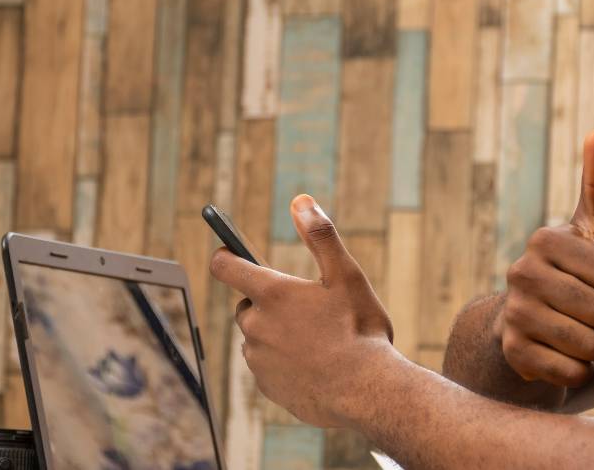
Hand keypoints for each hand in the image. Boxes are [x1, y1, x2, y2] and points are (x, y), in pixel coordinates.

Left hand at [210, 195, 395, 426]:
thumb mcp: (346, 275)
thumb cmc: (359, 329)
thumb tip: (300, 202)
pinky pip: (267, 366)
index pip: (226, 266)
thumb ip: (320, 236)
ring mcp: (258, 359)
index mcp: (272, 293)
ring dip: (276, 334)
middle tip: (306, 308)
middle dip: (268, 303)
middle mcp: (256, 326)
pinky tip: (314, 365)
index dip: (225, 256)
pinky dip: (283, 362)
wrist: (367, 392)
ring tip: (316, 340)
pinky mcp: (266, 386)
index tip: (229, 252)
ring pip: (258, 338)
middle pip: (247, 306)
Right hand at [498, 129, 593, 387]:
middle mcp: (521, 274)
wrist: (527, 323)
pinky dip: (578, 372)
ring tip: (575, 332)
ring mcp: (514, 315)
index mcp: (543, 239)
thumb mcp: (588, 228)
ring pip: (590, 345)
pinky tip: (561, 356)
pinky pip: (573, 374)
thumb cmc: (572, 271)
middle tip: (586, 310)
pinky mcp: (513, 355)